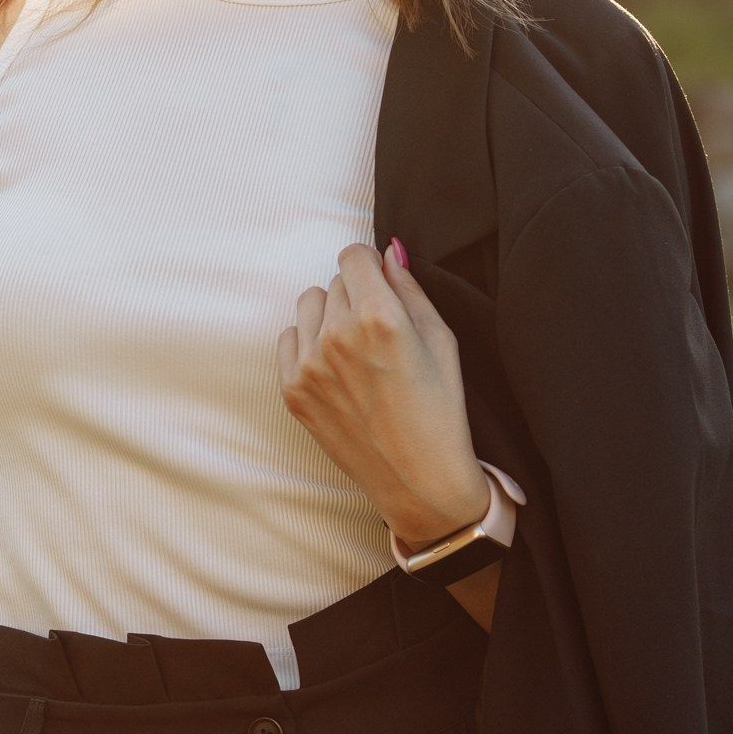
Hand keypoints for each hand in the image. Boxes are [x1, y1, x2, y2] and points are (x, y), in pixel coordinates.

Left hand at [277, 241, 488, 548]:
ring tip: (356, 350)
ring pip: (308, 305)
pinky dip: (309, 346)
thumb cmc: (442, 411)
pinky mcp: (293, 391)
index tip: (379, 283)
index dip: (370, 266)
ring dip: (329, 316)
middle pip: (334, 282)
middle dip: (356, 295)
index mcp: (380, 317)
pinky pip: (289, 339)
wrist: (419, 480)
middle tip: (379, 332)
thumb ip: (410, 289)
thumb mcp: (442, 341)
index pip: (353, 255)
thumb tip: (388, 253)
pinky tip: (337, 370)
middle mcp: (338, 336)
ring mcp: (310, 365)